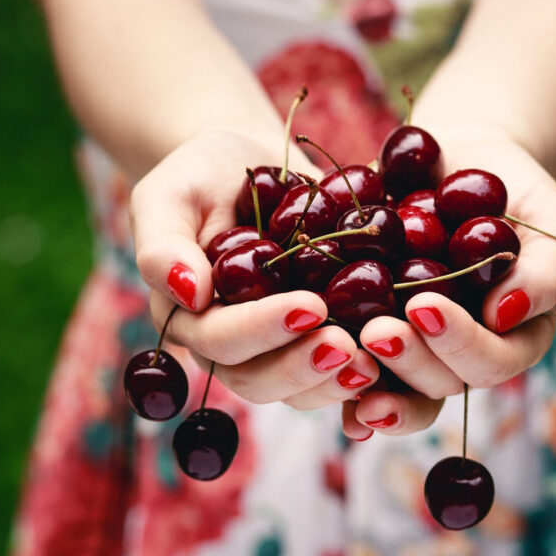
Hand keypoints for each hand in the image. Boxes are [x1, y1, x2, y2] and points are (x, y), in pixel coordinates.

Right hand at [132, 129, 382, 409]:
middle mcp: (228, 345)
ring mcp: (272, 348)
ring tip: (375, 360)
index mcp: (189, 317)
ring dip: (333, 381)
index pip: (219, 339)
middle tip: (348, 344)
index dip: (262, 329)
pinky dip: (359, 373)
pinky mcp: (311, 339)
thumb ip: (164, 243)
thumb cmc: (200, 175)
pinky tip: (391, 360)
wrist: (248, 166)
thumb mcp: (170, 194)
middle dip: (303, 366)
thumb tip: (190, 292)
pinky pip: (331, 373)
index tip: (309, 305)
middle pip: (258, 379)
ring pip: (297, 388)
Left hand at [343, 131, 555, 438]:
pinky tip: (316, 371)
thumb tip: (506, 316)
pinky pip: (353, 366)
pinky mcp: (369, 327)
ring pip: (397, 386)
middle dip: (411, 363)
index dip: (461, 345)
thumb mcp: (548, 214)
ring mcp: (414, 345)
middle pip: (442, 384)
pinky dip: (335, 380)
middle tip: (377, 333)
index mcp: (511, 335)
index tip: (425, 307)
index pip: (494, 362)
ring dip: (371, 379)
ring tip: (339, 350)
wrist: (453, 156)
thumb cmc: (512, 184)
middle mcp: (461, 352)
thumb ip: (544, 267)